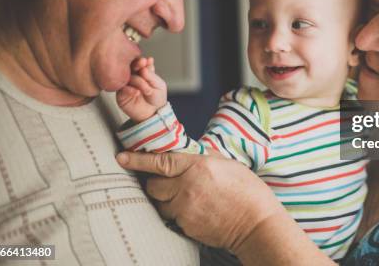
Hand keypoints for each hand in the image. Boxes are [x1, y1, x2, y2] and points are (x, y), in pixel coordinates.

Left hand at [115, 151, 287, 253]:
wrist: (256, 224)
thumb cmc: (247, 191)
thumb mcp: (228, 164)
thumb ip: (203, 157)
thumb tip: (185, 153)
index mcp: (199, 166)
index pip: (161, 161)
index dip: (138, 159)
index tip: (121, 157)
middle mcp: (188, 186)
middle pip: (153, 184)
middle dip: (154, 182)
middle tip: (164, 182)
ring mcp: (185, 208)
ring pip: (159, 202)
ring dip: (165, 199)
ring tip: (184, 197)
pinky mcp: (186, 226)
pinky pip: (170, 217)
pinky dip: (176, 213)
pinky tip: (194, 210)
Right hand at [116, 57, 166, 121]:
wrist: (153, 114)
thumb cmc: (157, 98)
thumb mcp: (159, 85)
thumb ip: (152, 75)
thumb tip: (145, 64)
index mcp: (142, 72)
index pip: (139, 63)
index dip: (141, 61)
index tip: (144, 61)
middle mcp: (133, 77)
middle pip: (131, 68)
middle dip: (136, 65)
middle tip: (141, 64)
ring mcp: (126, 85)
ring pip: (128, 78)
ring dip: (138, 81)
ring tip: (147, 89)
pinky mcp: (121, 94)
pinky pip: (122, 89)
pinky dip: (130, 90)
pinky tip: (137, 92)